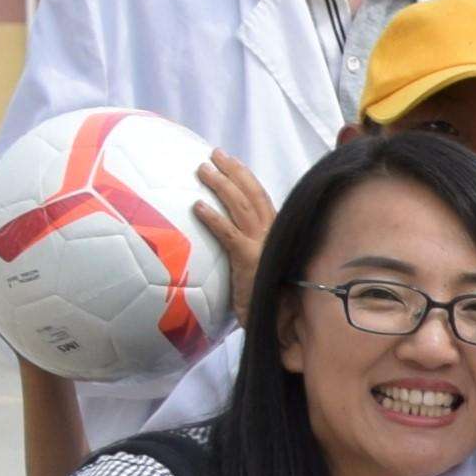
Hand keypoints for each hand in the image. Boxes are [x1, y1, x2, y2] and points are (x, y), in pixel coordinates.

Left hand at [192, 150, 273, 289]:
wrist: (278, 321)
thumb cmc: (266, 295)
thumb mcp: (260, 264)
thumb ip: (250, 245)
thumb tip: (230, 232)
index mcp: (276, 232)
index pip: (261, 196)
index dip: (245, 176)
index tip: (229, 160)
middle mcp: (272, 233)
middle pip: (252, 194)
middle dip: (233, 171)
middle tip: (213, 154)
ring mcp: (262, 245)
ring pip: (240, 207)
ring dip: (221, 185)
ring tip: (203, 170)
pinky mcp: (249, 260)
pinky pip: (228, 233)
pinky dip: (213, 218)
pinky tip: (197, 206)